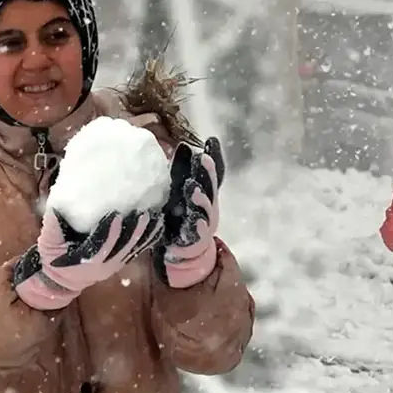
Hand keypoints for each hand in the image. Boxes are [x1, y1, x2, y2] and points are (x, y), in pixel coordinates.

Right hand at [14, 209, 164, 309]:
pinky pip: (139, 250)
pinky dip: (149, 237)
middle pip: (123, 248)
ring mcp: (116, 264)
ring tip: (155, 216)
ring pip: (134, 249)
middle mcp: (105, 265)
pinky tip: (158, 223)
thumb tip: (55, 206)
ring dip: (146, 233)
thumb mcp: (48, 245)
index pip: (101, 246)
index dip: (109, 231)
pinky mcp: (123, 261)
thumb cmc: (54, 259)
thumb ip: (52, 227)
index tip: (116, 214)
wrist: (63, 280)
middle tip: (143, 213)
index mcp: (86, 261)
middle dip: (134, 231)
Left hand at [154, 137, 223, 287]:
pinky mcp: (196, 240)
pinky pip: (198, 233)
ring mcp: (204, 223)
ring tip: (193, 188)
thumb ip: (181, 172)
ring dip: (201, 199)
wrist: (184, 251)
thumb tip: (183, 145)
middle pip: (210, 187)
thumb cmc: (180, 216)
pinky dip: (198, 227)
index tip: (211, 141)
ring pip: (205, 208)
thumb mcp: (179, 192)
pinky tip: (195, 220)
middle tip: (202, 158)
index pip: (210, 172)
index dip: (213, 157)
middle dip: (207, 173)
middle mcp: (207, 206)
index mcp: (204, 192)